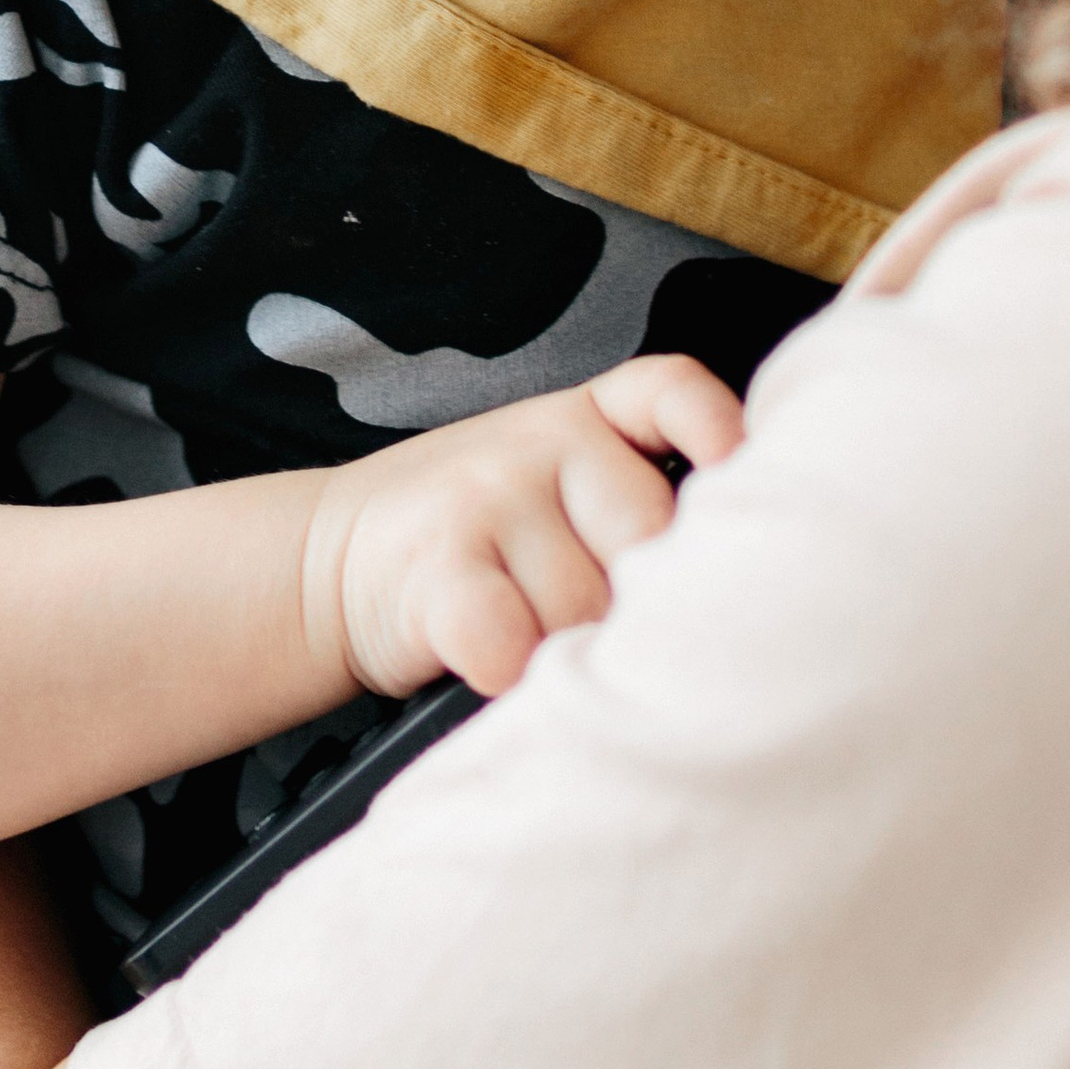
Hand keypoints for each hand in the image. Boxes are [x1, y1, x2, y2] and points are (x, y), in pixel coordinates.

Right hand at [301, 353, 745, 701]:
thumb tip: (731, 589)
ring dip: (567, 654)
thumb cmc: (469, 543)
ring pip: (585, 607)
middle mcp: (542, 444)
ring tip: (534, 648)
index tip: (744, 470)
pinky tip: (498, 673)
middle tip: (600, 633)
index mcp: (587, 420)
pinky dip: (513, 675)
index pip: (670, 393)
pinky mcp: (439, 569)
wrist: (325, 561)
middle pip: (648, 540)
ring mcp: (489, 499)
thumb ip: (632, 506)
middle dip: (637, 605)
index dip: (719, 427)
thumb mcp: (553, 485)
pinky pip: (511, 641)